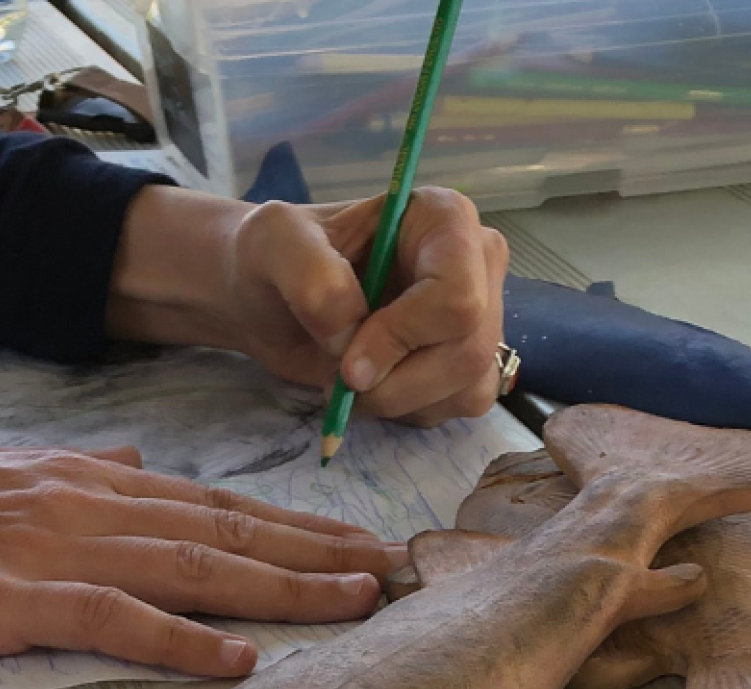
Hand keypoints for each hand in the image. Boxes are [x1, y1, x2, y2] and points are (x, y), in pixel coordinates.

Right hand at [0, 447, 405, 669]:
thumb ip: (72, 473)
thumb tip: (136, 461)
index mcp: (75, 480)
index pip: (206, 503)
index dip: (290, 525)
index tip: (356, 541)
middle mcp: (79, 502)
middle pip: (222, 529)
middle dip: (316, 551)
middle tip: (397, 570)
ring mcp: (48, 549)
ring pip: (191, 568)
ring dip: (281, 588)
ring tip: (356, 604)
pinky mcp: (10, 599)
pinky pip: (113, 620)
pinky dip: (180, 639)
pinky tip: (237, 658)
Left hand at [108, 185, 510, 425]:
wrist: (270, 299)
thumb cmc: (275, 258)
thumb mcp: (274, 243)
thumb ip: (310, 276)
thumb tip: (350, 333)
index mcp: (444, 218)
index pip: (457, 296)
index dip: (402, 338)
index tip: (348, 361)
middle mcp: (476, 262)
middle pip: (469, 348)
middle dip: (398, 382)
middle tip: (341, 378)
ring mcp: (480, 314)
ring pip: (470, 384)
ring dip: (400, 400)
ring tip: (351, 377)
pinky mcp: (470, 361)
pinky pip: (461, 404)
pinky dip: (411, 410)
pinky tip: (378, 385)